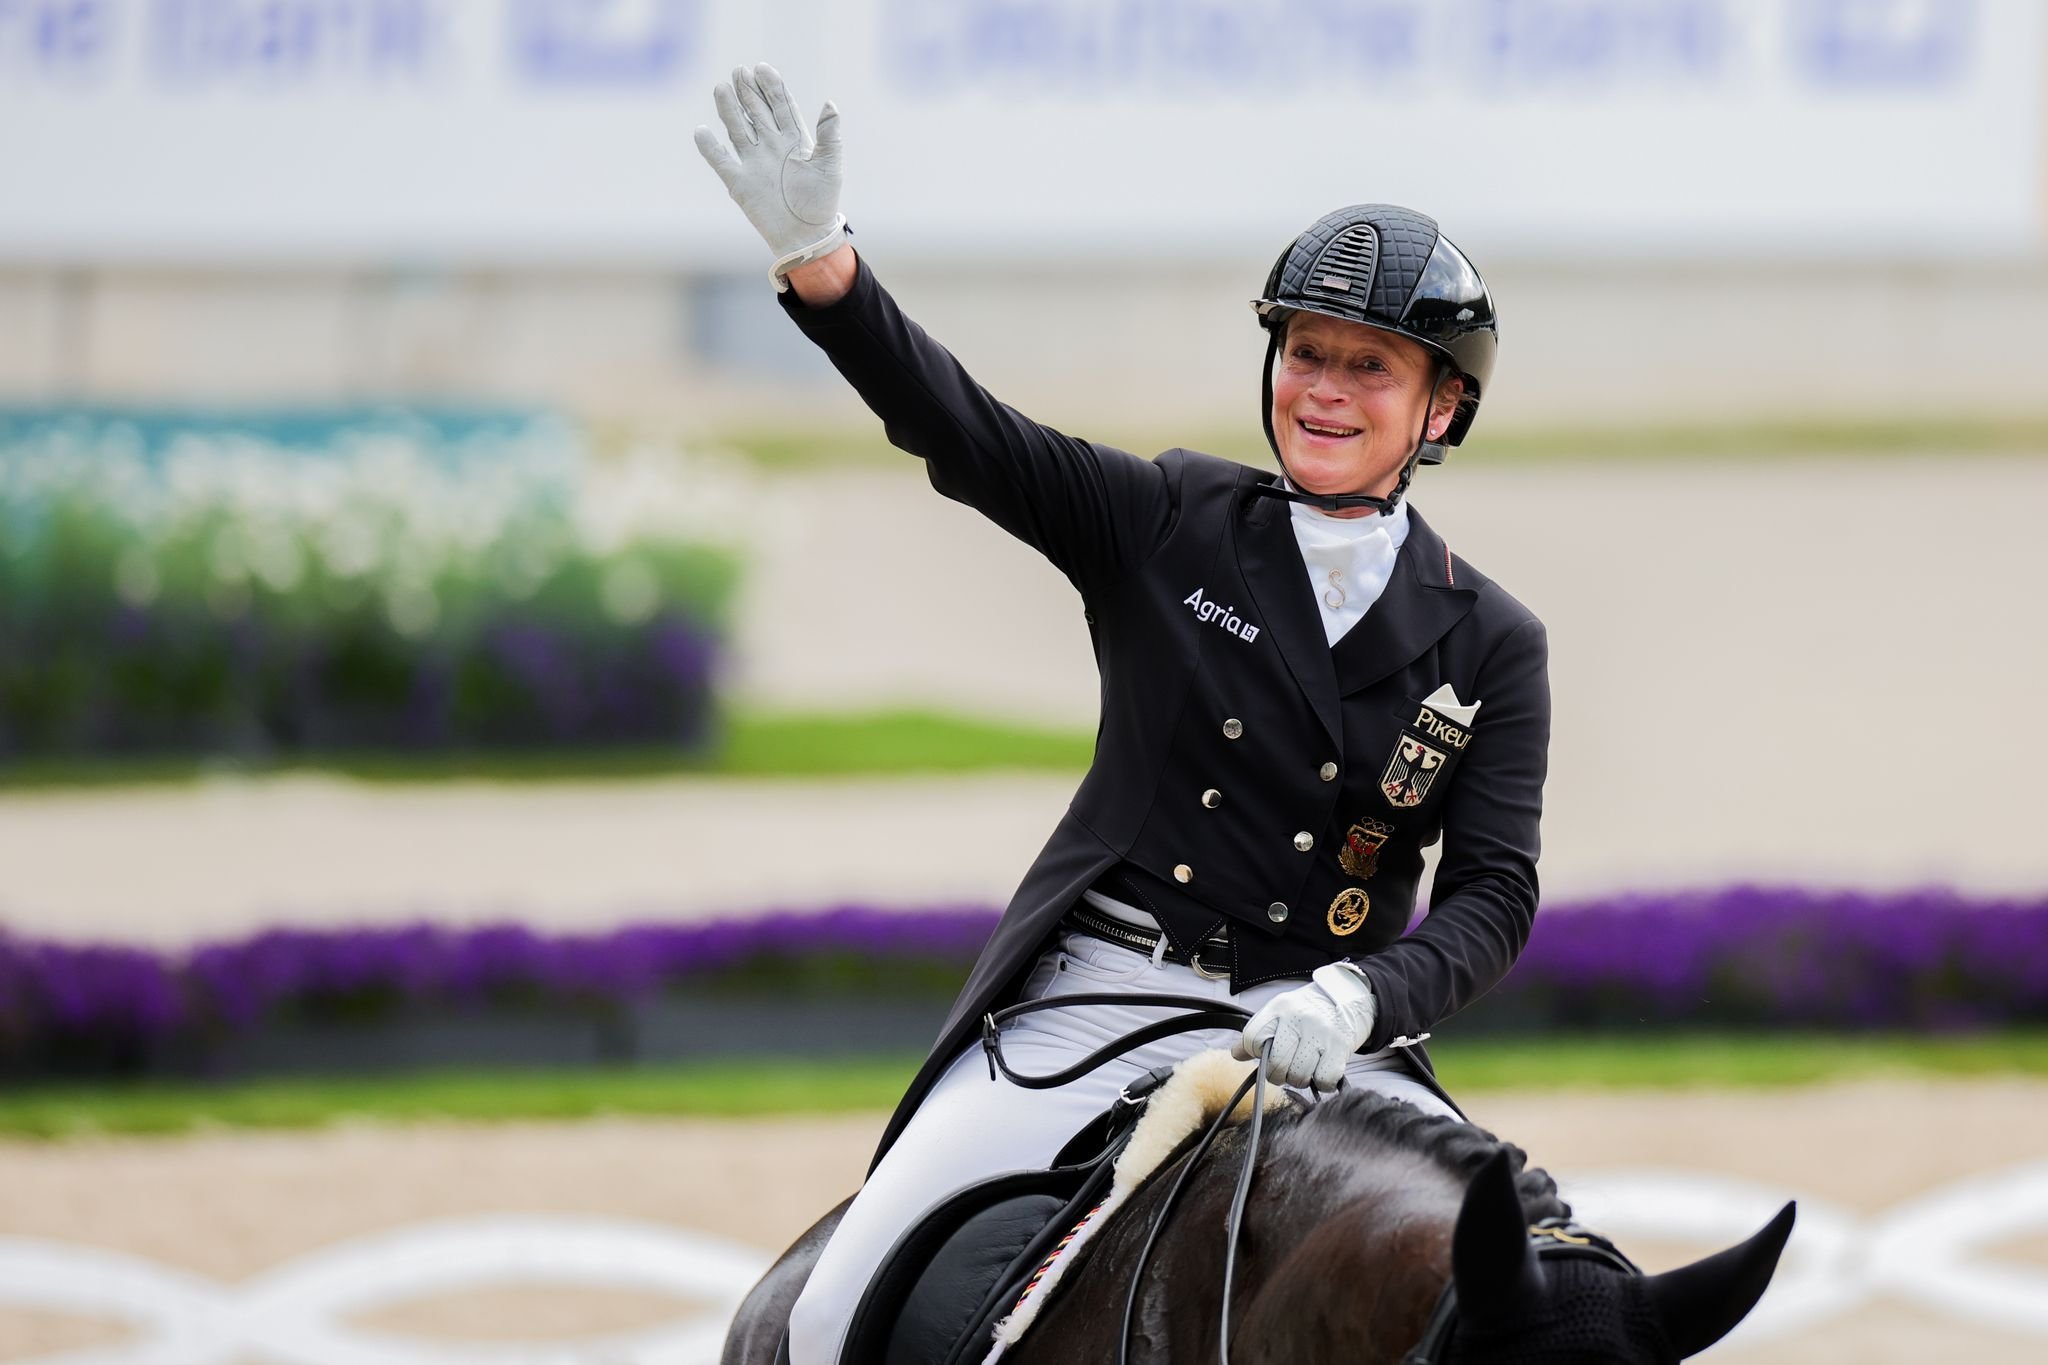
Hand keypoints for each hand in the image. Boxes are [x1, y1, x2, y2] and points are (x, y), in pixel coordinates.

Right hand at [694, 63, 846, 287]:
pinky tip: (701, 131)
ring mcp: (753, 162)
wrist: (806, 236)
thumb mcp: (829, 166)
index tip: (763, 68)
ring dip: (728, 109)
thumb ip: (829, 135)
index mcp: (794, 139)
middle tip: (739, 70)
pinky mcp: (739, 182)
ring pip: (737, 128)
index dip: (771, 87)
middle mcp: (771, 146)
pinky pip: (720, 160)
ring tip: (721, 88)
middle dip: (748, 91)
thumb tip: (830, 103)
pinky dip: (710, 147)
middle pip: (756, 111)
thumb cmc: (822, 202)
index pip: (781, 106)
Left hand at [1233, 962, 1377, 1090]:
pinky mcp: (1340, 1048)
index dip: (1254, 1052)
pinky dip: (1322, 1083)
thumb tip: (1236, 1054)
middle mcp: (1299, 1018)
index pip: (1252, 1038)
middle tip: (1285, 1070)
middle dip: (1277, 1074)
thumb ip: (1259, 1032)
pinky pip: (1323, 1080)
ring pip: (1298, 1075)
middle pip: (1275, 1063)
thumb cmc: (1309, 1011)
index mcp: (1280, 1008)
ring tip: (1304, 1070)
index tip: (1264, 1054)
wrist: (1349, 998)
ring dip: (1300, 1080)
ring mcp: (1320, 1033)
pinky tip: (1321, 1072)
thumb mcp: (1281, 1012)